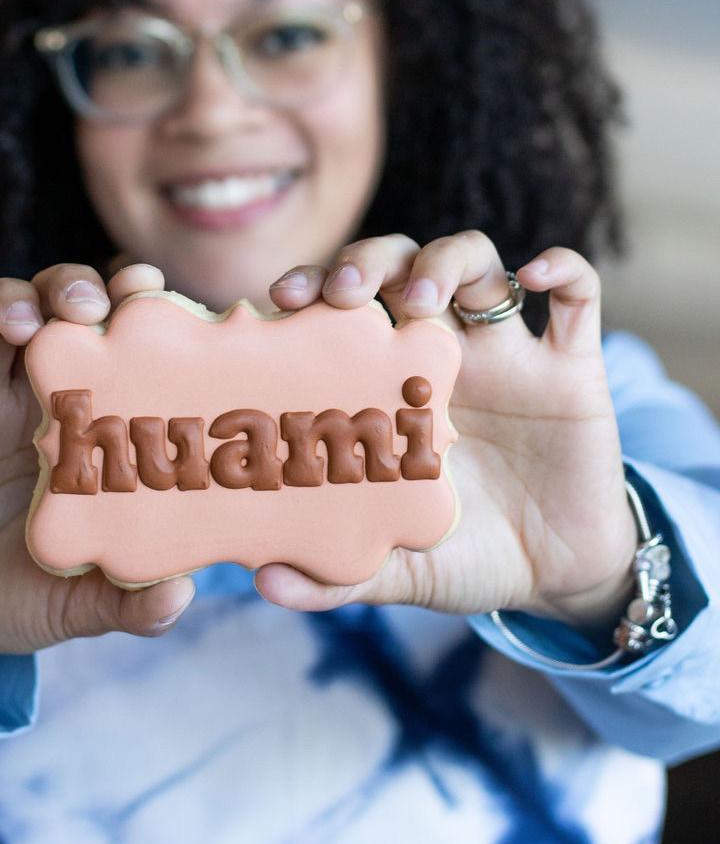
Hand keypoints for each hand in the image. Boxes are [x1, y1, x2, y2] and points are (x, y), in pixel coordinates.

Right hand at [0, 261, 193, 726]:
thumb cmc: (20, 597)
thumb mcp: (75, 606)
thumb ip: (126, 602)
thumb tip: (182, 597)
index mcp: (89, 421)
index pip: (118, 341)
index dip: (136, 308)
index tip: (156, 296)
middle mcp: (36, 394)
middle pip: (59, 307)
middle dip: (76, 287)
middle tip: (92, 305)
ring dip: (12, 300)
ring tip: (24, 323)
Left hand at [260, 232, 635, 633]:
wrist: (558, 578)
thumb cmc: (466, 556)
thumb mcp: (403, 569)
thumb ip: (340, 575)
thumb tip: (265, 583)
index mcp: (391, 384)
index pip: (343, 307)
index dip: (312, 286)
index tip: (282, 299)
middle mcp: (444, 353)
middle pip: (402, 265)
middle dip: (371, 261)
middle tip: (346, 293)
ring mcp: (510, 354)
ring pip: (479, 263)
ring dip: (447, 261)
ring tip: (424, 298)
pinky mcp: (573, 368)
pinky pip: (578, 294)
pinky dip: (561, 270)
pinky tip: (532, 277)